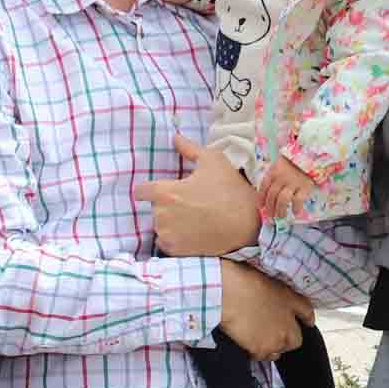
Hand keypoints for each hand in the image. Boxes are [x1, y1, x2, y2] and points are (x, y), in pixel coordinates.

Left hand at [140, 135, 262, 256]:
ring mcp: (167, 235)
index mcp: (165, 193)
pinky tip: (193, 232)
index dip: (148, 189)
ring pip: (161, 225)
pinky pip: (166, 242)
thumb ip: (190, 149)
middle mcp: (161, 216)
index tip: (158, 190)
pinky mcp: (175, 250)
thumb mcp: (213, 161)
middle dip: (167, 205)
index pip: (141, 191)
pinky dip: (175, 237)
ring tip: (194, 217)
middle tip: (190, 203)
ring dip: (171, 221)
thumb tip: (175, 137)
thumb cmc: (230, 191)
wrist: (248, 225)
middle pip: (155, 208)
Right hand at [217, 261, 314, 360]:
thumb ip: (289, 298)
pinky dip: (256, 352)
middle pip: (295, 341)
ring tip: (260, 339)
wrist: (229, 295)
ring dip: (273, 347)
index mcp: (293, 305)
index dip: (305, 319)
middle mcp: (288, 326)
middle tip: (274, 332)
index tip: (305, 321)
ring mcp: (275, 340)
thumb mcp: (275, 283)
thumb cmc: (248, 283)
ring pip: (278, 351)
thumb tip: (295, 307)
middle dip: (288, 338)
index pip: (307, 314)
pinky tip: (248, 344)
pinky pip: (261, 356)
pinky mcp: (259, 350)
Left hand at [256, 157, 323, 223]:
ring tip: (280, 216)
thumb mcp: (281, 163)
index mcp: (274, 171)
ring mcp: (293, 182)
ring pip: (282, 200)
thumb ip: (274, 175)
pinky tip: (295, 212)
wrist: (313, 154)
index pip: (264, 187)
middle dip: (270, 208)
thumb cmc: (296, 160)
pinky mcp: (305, 186)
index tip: (260, 207)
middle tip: (270, 216)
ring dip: (280, 210)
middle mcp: (281, 178)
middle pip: (272, 196)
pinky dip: (296, 208)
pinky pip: (298, 200)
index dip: (261, 198)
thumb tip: (267, 191)